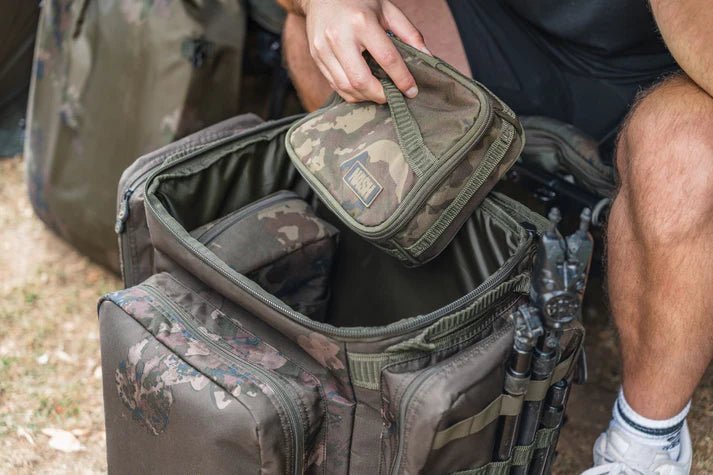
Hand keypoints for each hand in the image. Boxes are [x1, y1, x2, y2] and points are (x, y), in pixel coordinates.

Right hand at [300, 0, 430, 103]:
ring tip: (378, 93)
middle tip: (392, 96)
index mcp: (362, 22)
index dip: (402, 79)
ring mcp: (324, 49)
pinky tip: (362, 89)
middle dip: (380, 95)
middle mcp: (340, 37)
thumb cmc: (358, 1)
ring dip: (365, 97)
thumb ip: (409, 34)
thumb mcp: (387, 9)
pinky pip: (334, 85)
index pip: (387, 58)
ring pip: (346, 87)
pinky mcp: (316, 57)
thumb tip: (428, 57)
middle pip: (361, 80)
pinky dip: (351, 92)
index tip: (412, 91)